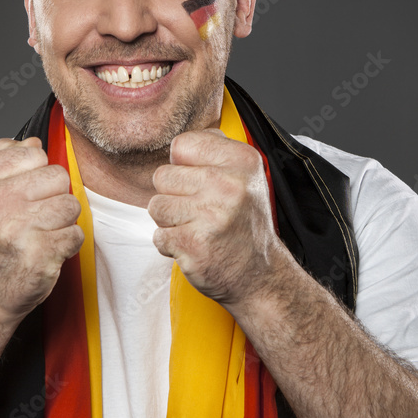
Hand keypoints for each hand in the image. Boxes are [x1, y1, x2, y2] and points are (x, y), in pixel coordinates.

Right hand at [0, 136, 83, 321]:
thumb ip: (5, 160)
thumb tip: (33, 140)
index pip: (34, 152)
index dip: (37, 174)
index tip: (22, 195)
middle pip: (58, 177)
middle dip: (53, 197)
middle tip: (33, 219)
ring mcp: (14, 229)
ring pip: (71, 205)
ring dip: (62, 222)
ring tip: (40, 235)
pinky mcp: (38, 254)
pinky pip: (76, 234)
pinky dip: (68, 244)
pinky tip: (47, 251)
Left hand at [148, 129, 285, 305]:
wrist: (260, 275)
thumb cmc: (244, 225)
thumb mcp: (244, 176)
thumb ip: (214, 151)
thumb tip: (179, 143)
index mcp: (241, 160)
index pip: (181, 145)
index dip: (183, 166)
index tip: (201, 184)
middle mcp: (228, 184)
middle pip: (163, 175)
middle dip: (174, 196)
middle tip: (200, 212)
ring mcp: (211, 215)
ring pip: (156, 206)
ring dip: (170, 222)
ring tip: (197, 228)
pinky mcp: (195, 244)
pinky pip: (158, 236)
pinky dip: (171, 245)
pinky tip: (195, 246)